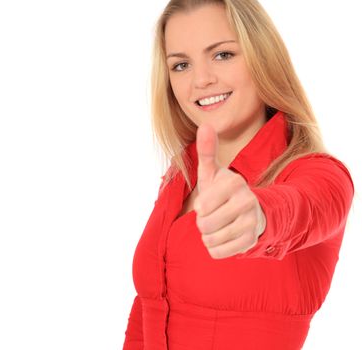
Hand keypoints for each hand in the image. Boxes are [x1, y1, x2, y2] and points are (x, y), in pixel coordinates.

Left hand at [193, 123, 265, 258]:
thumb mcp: (213, 172)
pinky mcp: (250, 242)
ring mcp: (251, 224)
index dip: (201, 206)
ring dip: (208, 235)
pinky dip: (214, 248)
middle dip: (202, 222)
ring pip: (210, 240)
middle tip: (212, 216)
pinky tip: (223, 237)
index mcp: (235, 183)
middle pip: (204, 224)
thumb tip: (205, 124)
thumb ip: (207, 150)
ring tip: (218, 225)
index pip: (203, 205)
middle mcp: (247, 202)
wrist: (250, 213)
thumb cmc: (223, 191)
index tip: (208, 202)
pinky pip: (217, 252)